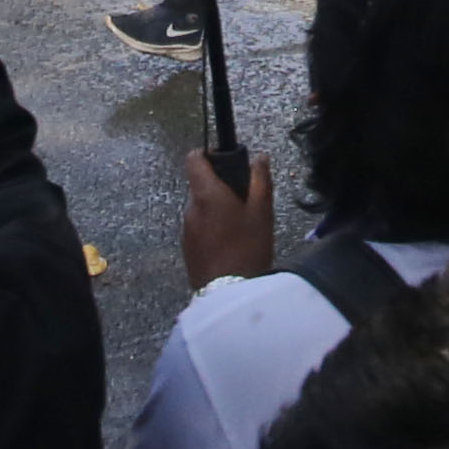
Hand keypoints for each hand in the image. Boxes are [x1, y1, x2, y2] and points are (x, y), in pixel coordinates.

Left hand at [184, 151, 275, 283]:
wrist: (229, 293)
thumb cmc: (248, 248)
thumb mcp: (262, 212)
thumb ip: (260, 180)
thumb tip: (259, 158)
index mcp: (206, 194)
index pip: (194, 159)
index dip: (208, 154)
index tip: (225, 161)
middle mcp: (190, 208)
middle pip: (200, 186)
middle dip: (220, 188)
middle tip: (245, 202)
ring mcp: (186, 230)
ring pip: (201, 209)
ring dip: (216, 210)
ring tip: (240, 228)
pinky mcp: (187, 248)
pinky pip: (199, 228)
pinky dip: (211, 229)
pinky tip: (230, 245)